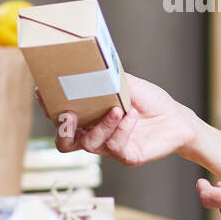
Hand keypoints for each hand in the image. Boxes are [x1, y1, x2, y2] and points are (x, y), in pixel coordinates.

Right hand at [36, 73, 196, 166]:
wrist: (177, 118)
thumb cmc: (151, 101)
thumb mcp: (127, 84)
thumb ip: (109, 78)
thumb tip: (91, 63)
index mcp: (89, 118)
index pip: (61, 117)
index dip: (48, 107)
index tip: (43, 91)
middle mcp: (94, 135)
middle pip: (64, 143)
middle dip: (62, 130)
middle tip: (70, 114)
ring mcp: (109, 148)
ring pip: (89, 144)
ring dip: (100, 126)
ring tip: (116, 108)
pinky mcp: (127, 156)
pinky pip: (116, 146)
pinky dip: (123, 128)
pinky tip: (132, 115)